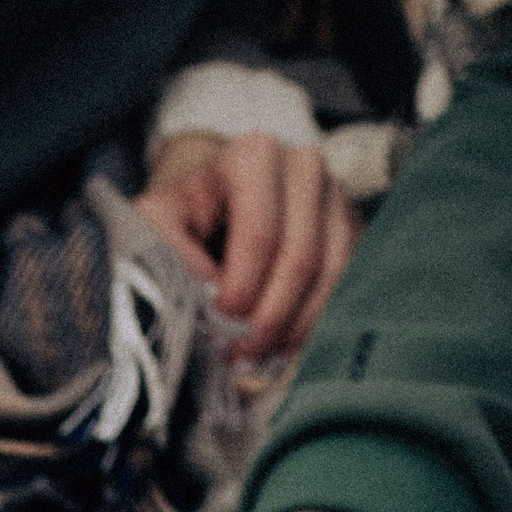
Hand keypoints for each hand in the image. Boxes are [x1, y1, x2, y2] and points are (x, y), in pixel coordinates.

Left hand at [137, 131, 358, 365]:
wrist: (220, 200)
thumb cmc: (188, 212)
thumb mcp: (160, 219)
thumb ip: (166, 245)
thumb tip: (204, 290)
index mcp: (255, 156)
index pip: (261, 231)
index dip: (243, 286)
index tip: (221, 320)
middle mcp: (304, 168)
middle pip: (300, 256)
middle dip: (269, 315)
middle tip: (240, 352)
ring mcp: (335, 197)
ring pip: (330, 273)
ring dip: (294, 325)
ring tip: (258, 354)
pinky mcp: (352, 228)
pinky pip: (345, 283)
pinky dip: (314, 321)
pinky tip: (282, 344)